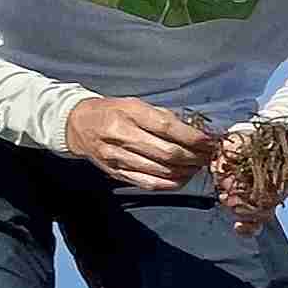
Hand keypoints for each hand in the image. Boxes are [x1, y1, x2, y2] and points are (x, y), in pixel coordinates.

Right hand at [66, 96, 217, 190]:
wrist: (78, 125)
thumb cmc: (112, 111)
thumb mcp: (136, 104)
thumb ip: (163, 117)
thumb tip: (194, 133)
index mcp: (129, 114)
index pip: (166, 128)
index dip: (192, 137)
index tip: (209, 141)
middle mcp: (121, 137)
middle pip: (166, 153)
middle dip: (193, 156)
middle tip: (208, 156)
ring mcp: (118, 158)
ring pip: (160, 171)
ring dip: (186, 171)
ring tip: (199, 166)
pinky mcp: (116, 173)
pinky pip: (149, 183)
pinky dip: (171, 183)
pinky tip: (183, 178)